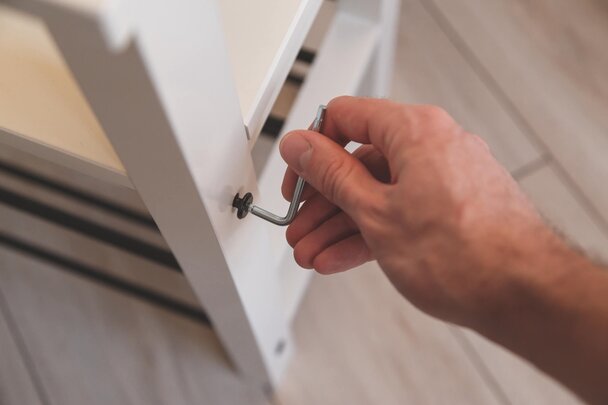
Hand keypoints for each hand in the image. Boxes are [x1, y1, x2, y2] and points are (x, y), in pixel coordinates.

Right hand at [280, 96, 547, 324]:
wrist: (525, 295)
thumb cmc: (464, 253)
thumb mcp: (375, 211)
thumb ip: (331, 174)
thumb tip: (301, 145)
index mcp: (414, 130)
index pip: (345, 118)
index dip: (312, 148)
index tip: (295, 177)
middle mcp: (433, 145)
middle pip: (359, 162)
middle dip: (322, 201)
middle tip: (299, 227)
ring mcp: (445, 178)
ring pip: (378, 193)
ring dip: (341, 224)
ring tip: (312, 252)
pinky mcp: (453, 207)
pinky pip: (401, 211)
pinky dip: (371, 233)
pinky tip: (341, 258)